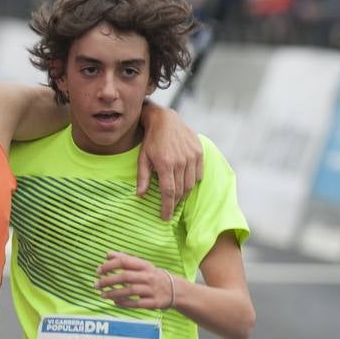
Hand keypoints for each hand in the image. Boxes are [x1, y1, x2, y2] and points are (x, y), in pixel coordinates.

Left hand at [95, 251, 172, 309]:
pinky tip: (115, 302)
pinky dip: (124, 303)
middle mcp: (149, 276)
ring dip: (114, 293)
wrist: (176, 290)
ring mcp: (152, 290)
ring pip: (130, 291)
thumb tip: (107, 254)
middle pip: (125, 277)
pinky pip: (137, 304)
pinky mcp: (154, 302)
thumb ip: (125, 259)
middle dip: (108, 281)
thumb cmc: (153, 276)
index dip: (109, 265)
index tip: (98, 271)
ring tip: (102, 295)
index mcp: (144, 265)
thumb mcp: (142, 265)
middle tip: (96, 285)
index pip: (124, 262)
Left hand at [138, 105, 202, 220]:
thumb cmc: (151, 141)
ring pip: (191, 184)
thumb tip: (140, 195)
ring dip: (184, 194)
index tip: (165, 218)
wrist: (165, 120)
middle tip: (169, 210)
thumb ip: (143, 178)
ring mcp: (192, 156)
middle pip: (180, 191)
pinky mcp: (199, 152)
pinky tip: (185, 183)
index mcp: (165, 164)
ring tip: (176, 199)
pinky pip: (199, 174)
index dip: (167, 207)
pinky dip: (193, 181)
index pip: (168, 192)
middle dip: (174, 203)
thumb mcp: (142, 158)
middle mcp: (180, 161)